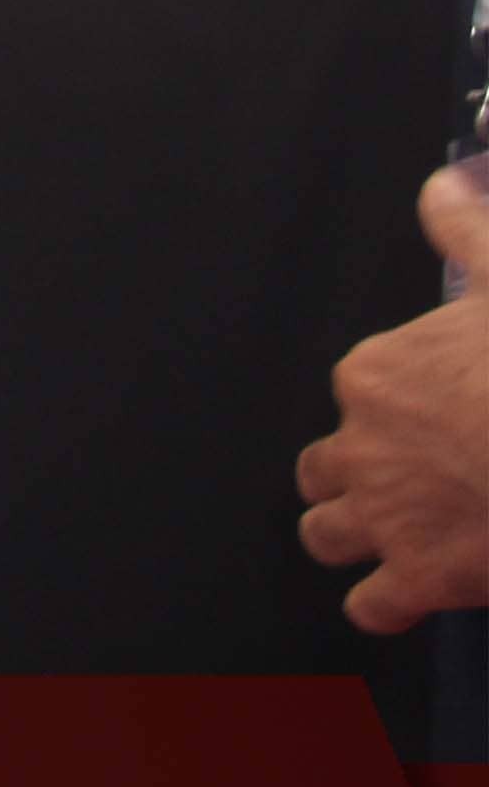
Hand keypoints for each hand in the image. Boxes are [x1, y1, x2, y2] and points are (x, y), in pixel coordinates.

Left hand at [299, 171, 488, 631]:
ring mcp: (382, 517)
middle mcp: (359, 446)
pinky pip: (371, 606)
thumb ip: (463, 228)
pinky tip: (405, 602)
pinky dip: (384, 606)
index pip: (357, 395)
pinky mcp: (417, 579)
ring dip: (351, 538)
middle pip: (323, 468)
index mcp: (374, 377)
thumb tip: (439, 180)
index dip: (391, 411)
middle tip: (399, 484)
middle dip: (350, 478)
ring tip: (387, 542)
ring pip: (325, 534)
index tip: (433, 418)